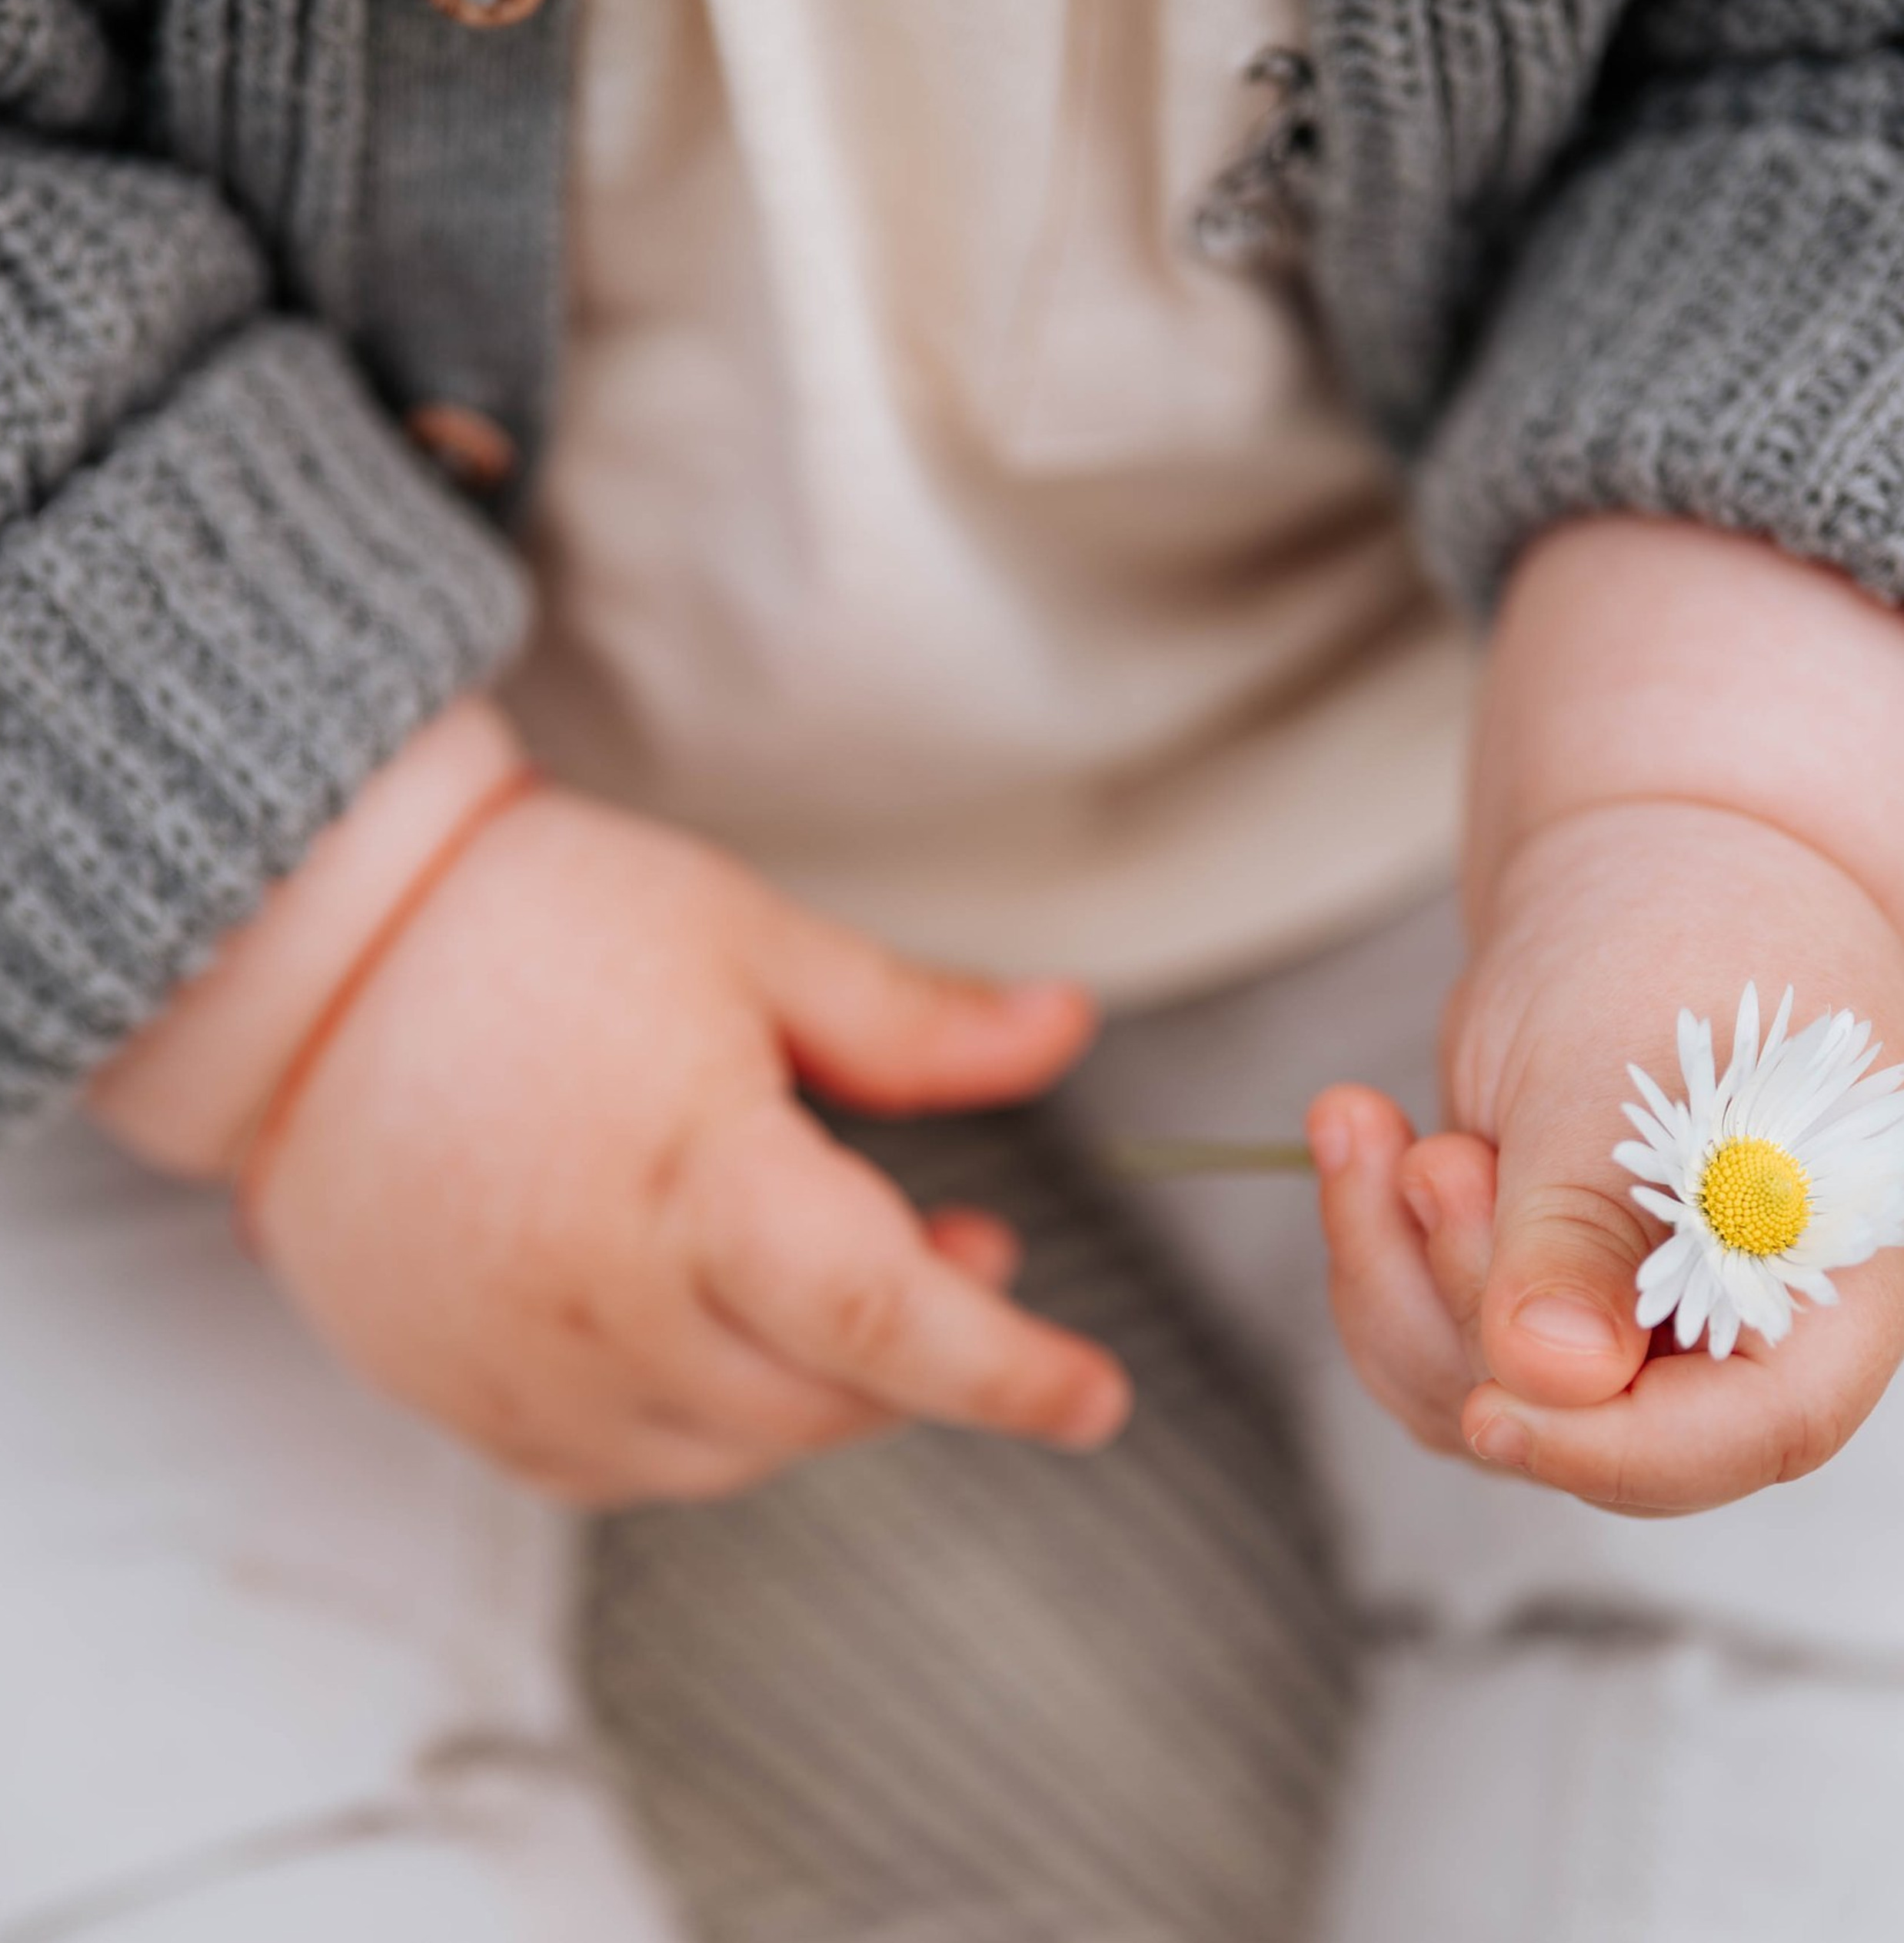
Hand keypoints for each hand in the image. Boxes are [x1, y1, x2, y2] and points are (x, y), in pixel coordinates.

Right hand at [240, 789, 1128, 1501]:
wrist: (316, 961)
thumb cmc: (535, 928)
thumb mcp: (751, 942)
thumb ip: (917, 1022)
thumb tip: (1062, 1027)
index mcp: (699, 1184)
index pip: (892, 1323)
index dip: (1012, 1373)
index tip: (1094, 1397)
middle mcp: (607, 1304)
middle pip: (829, 1398)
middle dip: (930, 1348)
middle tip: (965, 1244)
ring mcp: (522, 1368)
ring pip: (735, 1450)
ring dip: (825, 1386)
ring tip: (833, 1273)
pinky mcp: (458, 1395)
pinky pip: (622, 1467)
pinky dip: (708, 1421)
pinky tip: (717, 1329)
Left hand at [1308, 518, 1903, 1514]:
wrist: (1636, 874)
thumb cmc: (1671, 944)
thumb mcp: (1619, 1073)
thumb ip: (1587, 1228)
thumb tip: (1551, 1374)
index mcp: (1831, 1273)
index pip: (1754, 1429)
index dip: (1620, 1448)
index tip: (1490, 1414)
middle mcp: (1736, 1320)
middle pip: (1592, 1419)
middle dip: (1472, 1293)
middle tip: (1436, 1159)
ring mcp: (1626, 1314)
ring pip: (1478, 1385)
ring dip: (1396, 1266)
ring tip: (1372, 1128)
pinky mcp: (1530, 1289)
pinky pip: (1427, 1333)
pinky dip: (1374, 1246)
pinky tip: (1359, 1137)